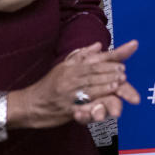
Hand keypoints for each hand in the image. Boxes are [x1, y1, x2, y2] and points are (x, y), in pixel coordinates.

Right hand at [7, 41, 139, 128]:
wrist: (30, 104)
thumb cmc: (49, 85)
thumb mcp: (64, 66)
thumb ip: (82, 55)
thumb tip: (98, 45)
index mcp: (72, 67)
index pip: (94, 61)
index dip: (109, 61)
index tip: (122, 62)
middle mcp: (70, 78)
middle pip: (94, 73)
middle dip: (110, 73)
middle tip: (123, 73)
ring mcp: (68, 94)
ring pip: (89, 87)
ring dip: (105, 85)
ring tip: (119, 83)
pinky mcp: (67, 109)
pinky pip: (82, 105)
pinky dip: (94, 103)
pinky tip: (103, 102)